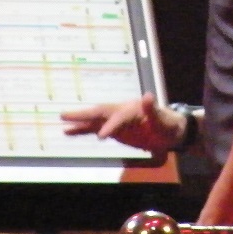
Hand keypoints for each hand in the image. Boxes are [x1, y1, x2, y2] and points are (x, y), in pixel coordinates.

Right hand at [60, 92, 183, 154]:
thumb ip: (153, 110)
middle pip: (99, 112)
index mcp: (133, 109)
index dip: (110, 126)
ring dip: (79, 122)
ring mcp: (116, 121)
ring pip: (94, 120)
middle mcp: (121, 112)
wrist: (170, 131)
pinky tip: (69, 133)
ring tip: (62, 124)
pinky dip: (82, 131)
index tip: (102, 137)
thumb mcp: (164, 120)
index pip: (118, 117)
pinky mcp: (114, 130)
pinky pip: (95, 129)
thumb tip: (148, 96)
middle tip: (64, 115)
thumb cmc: (168, 125)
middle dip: (83, 115)